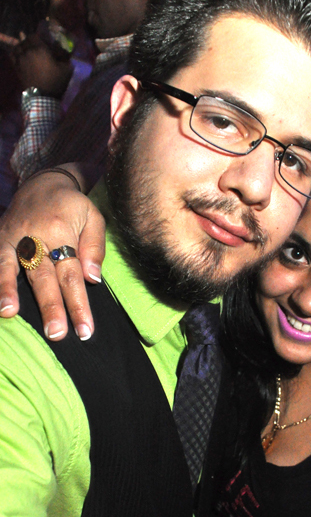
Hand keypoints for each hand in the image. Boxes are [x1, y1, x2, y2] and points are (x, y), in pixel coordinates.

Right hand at [0, 171, 104, 339]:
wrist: (44, 182)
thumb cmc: (73, 206)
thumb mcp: (94, 218)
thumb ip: (95, 248)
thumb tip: (94, 279)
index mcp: (62, 232)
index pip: (73, 275)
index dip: (78, 304)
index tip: (85, 330)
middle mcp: (37, 237)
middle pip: (46, 278)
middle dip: (51, 308)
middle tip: (57, 334)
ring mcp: (16, 238)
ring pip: (17, 270)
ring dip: (12, 293)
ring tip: (10, 314)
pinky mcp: (1, 238)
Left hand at [10, 32, 72, 97]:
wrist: (43, 97)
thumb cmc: (55, 82)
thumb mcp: (66, 69)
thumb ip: (64, 57)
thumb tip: (62, 51)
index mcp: (40, 49)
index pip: (34, 36)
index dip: (38, 39)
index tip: (43, 44)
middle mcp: (28, 51)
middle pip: (25, 40)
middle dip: (30, 42)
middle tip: (36, 48)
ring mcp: (20, 59)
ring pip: (17, 46)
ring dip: (22, 46)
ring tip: (26, 50)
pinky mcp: (16, 67)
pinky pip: (12, 55)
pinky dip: (15, 53)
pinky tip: (19, 55)